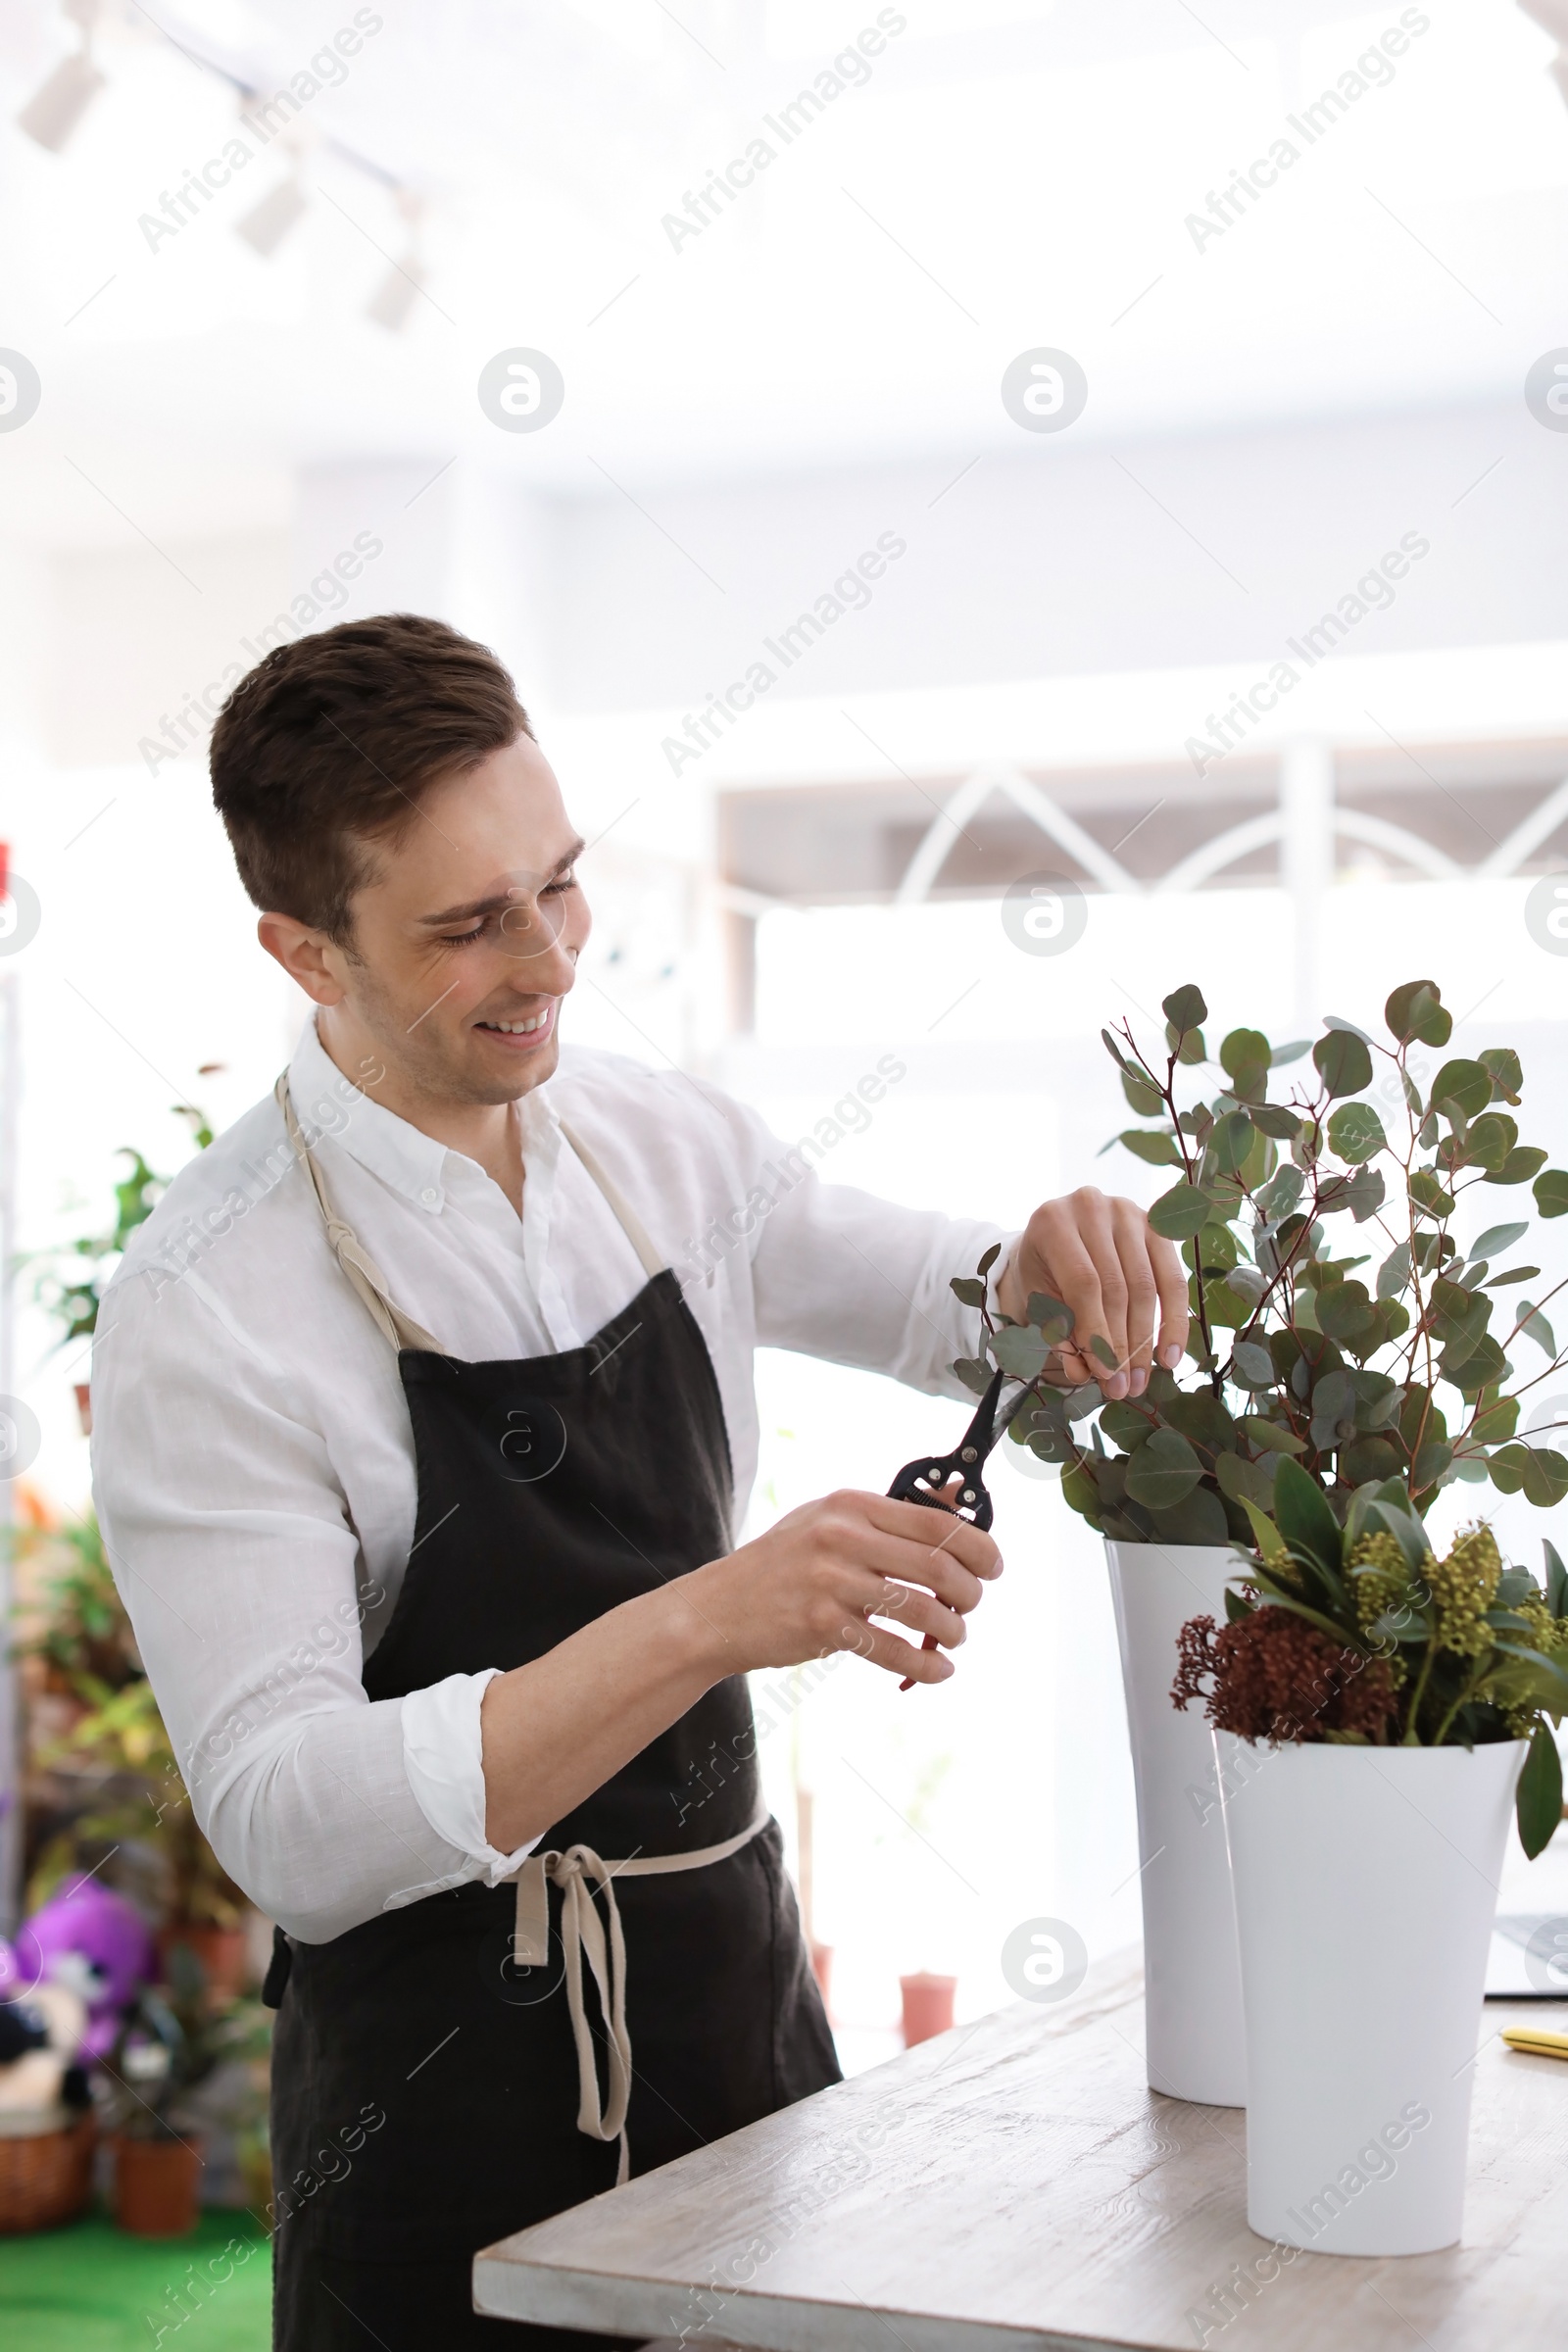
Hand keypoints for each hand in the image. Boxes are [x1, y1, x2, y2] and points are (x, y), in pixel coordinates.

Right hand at [688, 1490, 1002, 1686]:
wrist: (719, 1609)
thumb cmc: (784, 1563)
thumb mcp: (831, 1520)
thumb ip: (893, 1515)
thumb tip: (959, 1501)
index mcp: (850, 1505)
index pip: (935, 1521)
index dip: (979, 1546)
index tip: (994, 1566)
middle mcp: (841, 1537)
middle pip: (938, 1565)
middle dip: (970, 1593)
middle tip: (971, 1606)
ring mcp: (831, 1582)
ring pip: (921, 1609)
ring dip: (952, 1631)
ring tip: (952, 1639)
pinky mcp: (823, 1627)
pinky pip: (893, 1649)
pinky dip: (926, 1666)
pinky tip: (938, 1671)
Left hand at [994, 1187, 1187, 1401]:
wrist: (1057, 1237)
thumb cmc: (1044, 1271)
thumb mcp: (1037, 1298)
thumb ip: (1057, 1331)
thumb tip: (1085, 1373)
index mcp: (1053, 1221)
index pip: (1083, 1283)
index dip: (1095, 1331)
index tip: (1101, 1374)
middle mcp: (1092, 1206)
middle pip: (1117, 1286)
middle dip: (1120, 1344)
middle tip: (1121, 1387)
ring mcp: (1129, 1212)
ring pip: (1146, 1286)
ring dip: (1145, 1341)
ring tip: (1138, 1381)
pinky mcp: (1156, 1226)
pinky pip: (1173, 1280)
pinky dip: (1174, 1322)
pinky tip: (1169, 1357)